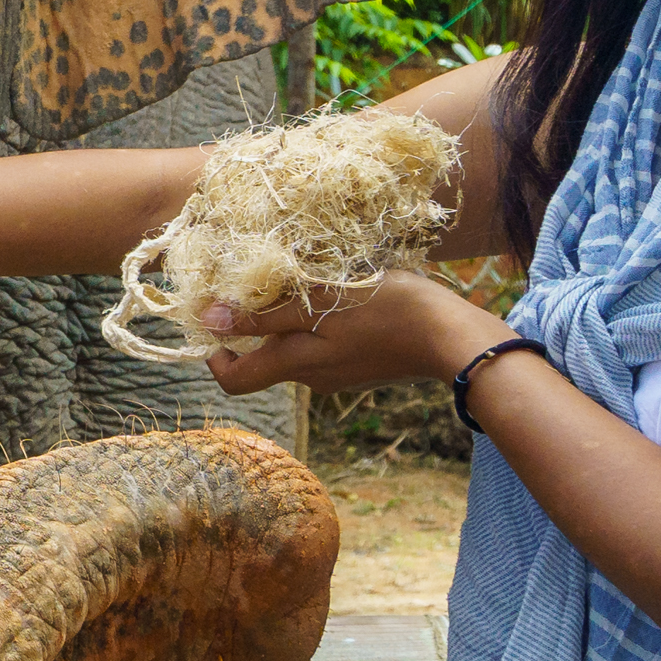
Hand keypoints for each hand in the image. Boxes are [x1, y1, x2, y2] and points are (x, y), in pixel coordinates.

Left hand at [202, 268, 510, 397]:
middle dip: (255, 325)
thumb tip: (210, 321)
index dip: (213, 355)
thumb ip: (264, 316)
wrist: (451, 336)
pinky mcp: (362, 363)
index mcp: (296, 365)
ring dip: (289, 319)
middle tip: (259, 283)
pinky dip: (317, 322)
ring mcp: (340, 373)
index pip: (234, 380)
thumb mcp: (318, 303)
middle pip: (265, 358)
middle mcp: (313, 378)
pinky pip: (324, 345)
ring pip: (296, 348)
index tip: (213, 320)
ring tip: (302, 280)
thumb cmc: (385, 312)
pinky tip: (337, 294)